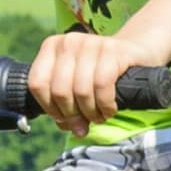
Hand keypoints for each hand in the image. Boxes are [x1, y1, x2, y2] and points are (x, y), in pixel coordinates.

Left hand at [26, 30, 140, 135]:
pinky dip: (105, 105)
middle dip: (73, 114)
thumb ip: (65, 106)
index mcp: (51, 47)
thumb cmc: (98, 74)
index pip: (37, 84)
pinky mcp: (114, 50)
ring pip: (81, 90)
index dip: (50, 108)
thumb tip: (73, 129)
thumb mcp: (75, 85)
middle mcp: (69, 42)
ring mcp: (91, 43)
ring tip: (98, 117)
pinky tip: (109, 109)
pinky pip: (102, 85)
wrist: (133, 54)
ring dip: (91, 113)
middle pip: (60, 90)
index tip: (64, 119)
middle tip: (85, 121)